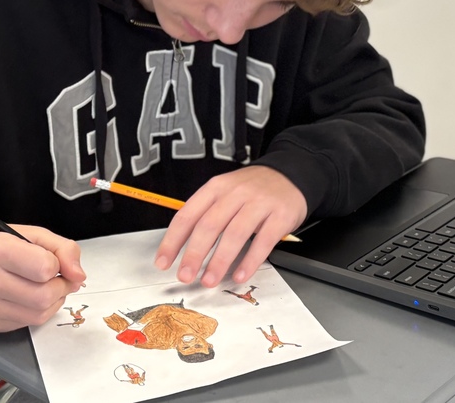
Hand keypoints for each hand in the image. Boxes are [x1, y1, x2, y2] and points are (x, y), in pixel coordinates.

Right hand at [0, 225, 85, 332]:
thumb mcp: (32, 235)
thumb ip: (62, 248)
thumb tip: (78, 275)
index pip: (45, 267)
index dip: (57, 265)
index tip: (53, 262)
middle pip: (44, 295)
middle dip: (60, 287)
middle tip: (57, 278)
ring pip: (39, 314)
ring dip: (52, 301)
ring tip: (45, 287)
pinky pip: (28, 324)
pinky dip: (38, 312)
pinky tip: (30, 298)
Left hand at [154, 166, 306, 287]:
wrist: (290, 174)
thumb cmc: (252, 189)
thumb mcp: (225, 191)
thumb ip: (206, 214)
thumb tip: (183, 247)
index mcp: (216, 188)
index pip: (188, 215)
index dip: (173, 240)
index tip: (164, 261)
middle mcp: (235, 193)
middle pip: (209, 225)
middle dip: (194, 254)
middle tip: (184, 276)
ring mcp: (259, 204)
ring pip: (234, 234)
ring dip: (219, 261)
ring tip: (209, 280)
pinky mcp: (280, 216)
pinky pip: (263, 241)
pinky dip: (250, 261)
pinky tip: (240, 275)